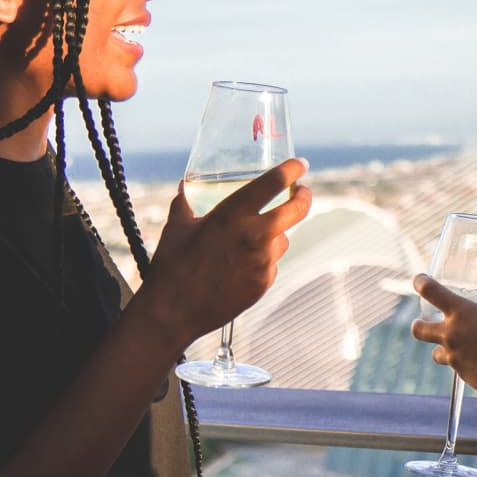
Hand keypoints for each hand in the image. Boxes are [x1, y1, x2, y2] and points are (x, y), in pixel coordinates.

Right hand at [133, 158, 311, 347]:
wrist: (173, 312)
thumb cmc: (172, 266)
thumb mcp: (177, 226)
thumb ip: (185, 202)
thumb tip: (183, 186)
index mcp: (233, 214)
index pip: (273, 183)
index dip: (291, 170)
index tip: (299, 164)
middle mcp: (254, 235)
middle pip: (296, 210)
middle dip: (304, 197)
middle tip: (303, 192)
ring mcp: (263, 261)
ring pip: (283, 239)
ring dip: (275, 234)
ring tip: (253, 238)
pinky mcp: (264, 283)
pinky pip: (271, 263)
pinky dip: (262, 259)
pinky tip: (241, 264)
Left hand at [410, 273, 476, 403]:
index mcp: (462, 312)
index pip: (431, 291)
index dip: (421, 283)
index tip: (420, 280)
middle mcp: (452, 333)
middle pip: (418, 329)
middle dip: (418, 325)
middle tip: (421, 323)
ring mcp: (454, 356)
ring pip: (435, 354)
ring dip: (441, 351)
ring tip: (453, 349)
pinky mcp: (462, 375)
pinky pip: (456, 368)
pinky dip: (462, 365)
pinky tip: (476, 365)